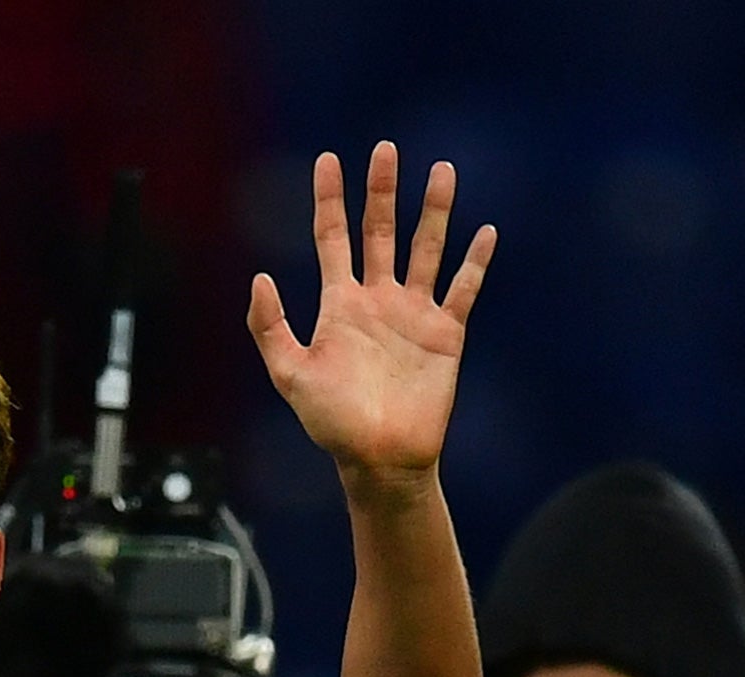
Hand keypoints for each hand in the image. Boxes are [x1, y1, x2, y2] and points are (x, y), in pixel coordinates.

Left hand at [248, 141, 493, 486]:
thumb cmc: (332, 423)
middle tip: (384, 150)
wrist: (380, 458)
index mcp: (339, 305)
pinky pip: (463, 289)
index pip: (332, 238)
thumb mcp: (290, 375)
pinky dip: (476, 262)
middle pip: (380, 232)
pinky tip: (485, 232)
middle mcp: (377, 301)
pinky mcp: (445, 333)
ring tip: (440, 171)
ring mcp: (413, 314)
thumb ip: (270, 328)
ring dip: (433, 212)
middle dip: (382, 192)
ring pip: (426, 249)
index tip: (328, 160)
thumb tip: (259, 277)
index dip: (329, 200)